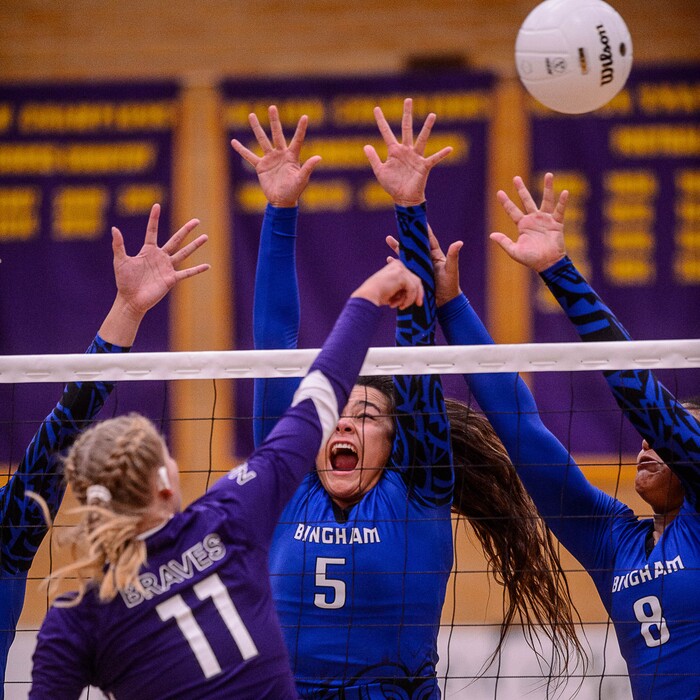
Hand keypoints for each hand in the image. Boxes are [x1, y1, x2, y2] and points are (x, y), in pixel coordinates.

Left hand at [112, 203, 209, 317]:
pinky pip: (187, 273)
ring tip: (205, 237)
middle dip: (186, 230)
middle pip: (176, 240)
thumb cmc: (124, 281)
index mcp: (148, 250)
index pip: (152, 231)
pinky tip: (207, 266)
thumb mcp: (120, 261)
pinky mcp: (171, 279)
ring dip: (195, 245)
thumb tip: (114, 229)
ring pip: (184, 253)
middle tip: (196, 220)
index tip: (157, 205)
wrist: (131, 300)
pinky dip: (197, 270)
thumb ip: (118, 245)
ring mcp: (167, 267)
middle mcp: (160, 257)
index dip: (154, 219)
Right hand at [231, 105, 321, 206]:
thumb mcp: (301, 180)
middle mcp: (281, 154)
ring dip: (257, 128)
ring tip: (252, 115)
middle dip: (274, 121)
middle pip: (277, 134)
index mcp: (292, 157)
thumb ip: (308, 168)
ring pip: (262, 140)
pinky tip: (233, 142)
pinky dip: (241, 150)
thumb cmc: (294, 191)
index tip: (305, 116)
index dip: (301, 129)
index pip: (297, 140)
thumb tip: (319, 157)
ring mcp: (270, 159)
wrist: (281, 201)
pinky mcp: (261, 166)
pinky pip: (249, 156)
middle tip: (272, 107)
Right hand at [351, 259, 423, 309]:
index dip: (418, 288)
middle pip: (416, 280)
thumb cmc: (376, 296)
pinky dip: (409, 299)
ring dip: (409, 298)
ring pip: (415, 285)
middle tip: (418, 304)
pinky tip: (401, 305)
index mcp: (394, 265)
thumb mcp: (391, 289)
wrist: (368, 297)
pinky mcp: (401, 275)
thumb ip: (402, 288)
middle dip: (416, 294)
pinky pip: (412, 289)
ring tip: (401, 306)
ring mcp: (400, 269)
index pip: (411, 276)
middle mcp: (398, 265)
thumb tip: (417, 296)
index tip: (419, 301)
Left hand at [363, 98, 452, 206]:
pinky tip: (450, 149)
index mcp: (394, 151)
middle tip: (408, 100)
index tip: (376, 108)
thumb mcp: (380, 171)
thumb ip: (373, 159)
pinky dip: (442, 154)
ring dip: (427, 128)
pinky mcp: (424, 166)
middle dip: (406, 114)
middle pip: (406, 128)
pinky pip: (434, 158)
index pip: (386, 132)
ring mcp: (415, 157)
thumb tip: (366, 146)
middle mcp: (406, 150)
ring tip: (432, 115)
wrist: (403, 198)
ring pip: (421, 139)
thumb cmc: (392, 185)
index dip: (381, 121)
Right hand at [386, 225, 462, 306]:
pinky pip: (403, 268)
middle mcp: (425, 259)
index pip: (428, 239)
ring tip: (388, 239)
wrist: (444, 302)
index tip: (417, 218)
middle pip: (414, 245)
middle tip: (399, 226)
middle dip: (406, 236)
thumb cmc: (450, 285)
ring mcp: (418, 268)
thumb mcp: (451, 270)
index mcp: (434, 255)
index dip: (423, 229)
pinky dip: (396, 263)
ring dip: (397, 248)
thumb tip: (459, 242)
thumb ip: (453, 256)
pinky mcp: (413, 276)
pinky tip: (389, 260)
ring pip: (406, 255)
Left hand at [490, 172, 567, 272]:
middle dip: (521, 189)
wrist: (547, 264)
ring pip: (546, 200)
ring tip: (549, 174)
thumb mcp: (514, 251)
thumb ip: (504, 242)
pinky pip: (560, 210)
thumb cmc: (531, 259)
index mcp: (522, 225)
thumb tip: (491, 235)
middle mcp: (533, 219)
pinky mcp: (557, 223)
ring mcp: (545, 219)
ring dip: (547, 188)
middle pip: (526, 200)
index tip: (499, 192)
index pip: (512, 211)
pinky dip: (562, 202)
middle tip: (515, 178)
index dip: (506, 202)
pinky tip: (564, 192)